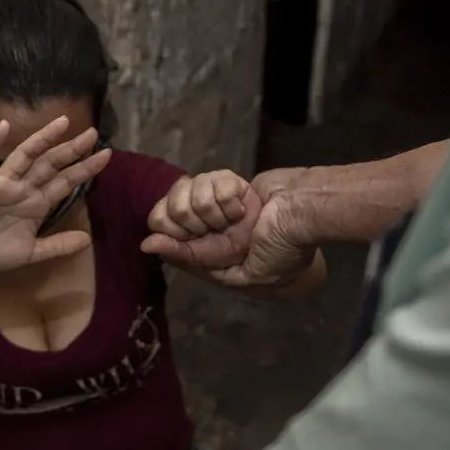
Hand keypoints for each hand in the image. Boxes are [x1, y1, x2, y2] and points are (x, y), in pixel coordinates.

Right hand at [0, 117, 109, 274]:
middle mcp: (23, 188)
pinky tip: (3, 127)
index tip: (107, 155)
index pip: (67, 181)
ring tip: (62, 123)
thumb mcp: (33, 252)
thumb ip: (58, 245)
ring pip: (25, 156)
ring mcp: (2, 184)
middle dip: (72, 149)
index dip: (86, 168)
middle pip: (51, 164)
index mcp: (38, 202)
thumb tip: (88, 240)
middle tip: (94, 133)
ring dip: (42, 139)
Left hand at [141, 171, 312, 285]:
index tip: (193, 233)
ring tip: (238, 216)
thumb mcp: (238, 271)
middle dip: (196, 218)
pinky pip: (209, 178)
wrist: (304, 218)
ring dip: (214, 205)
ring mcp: (216, 201)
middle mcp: (206, 225)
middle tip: (222, 227)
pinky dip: (227, 191)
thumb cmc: (279, 254)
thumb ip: (190, 258)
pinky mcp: (228, 181)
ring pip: (188, 189)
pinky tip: (245, 202)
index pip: (161, 229)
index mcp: (204, 251)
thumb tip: (145, 244)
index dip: (169, 229)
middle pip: (169, 207)